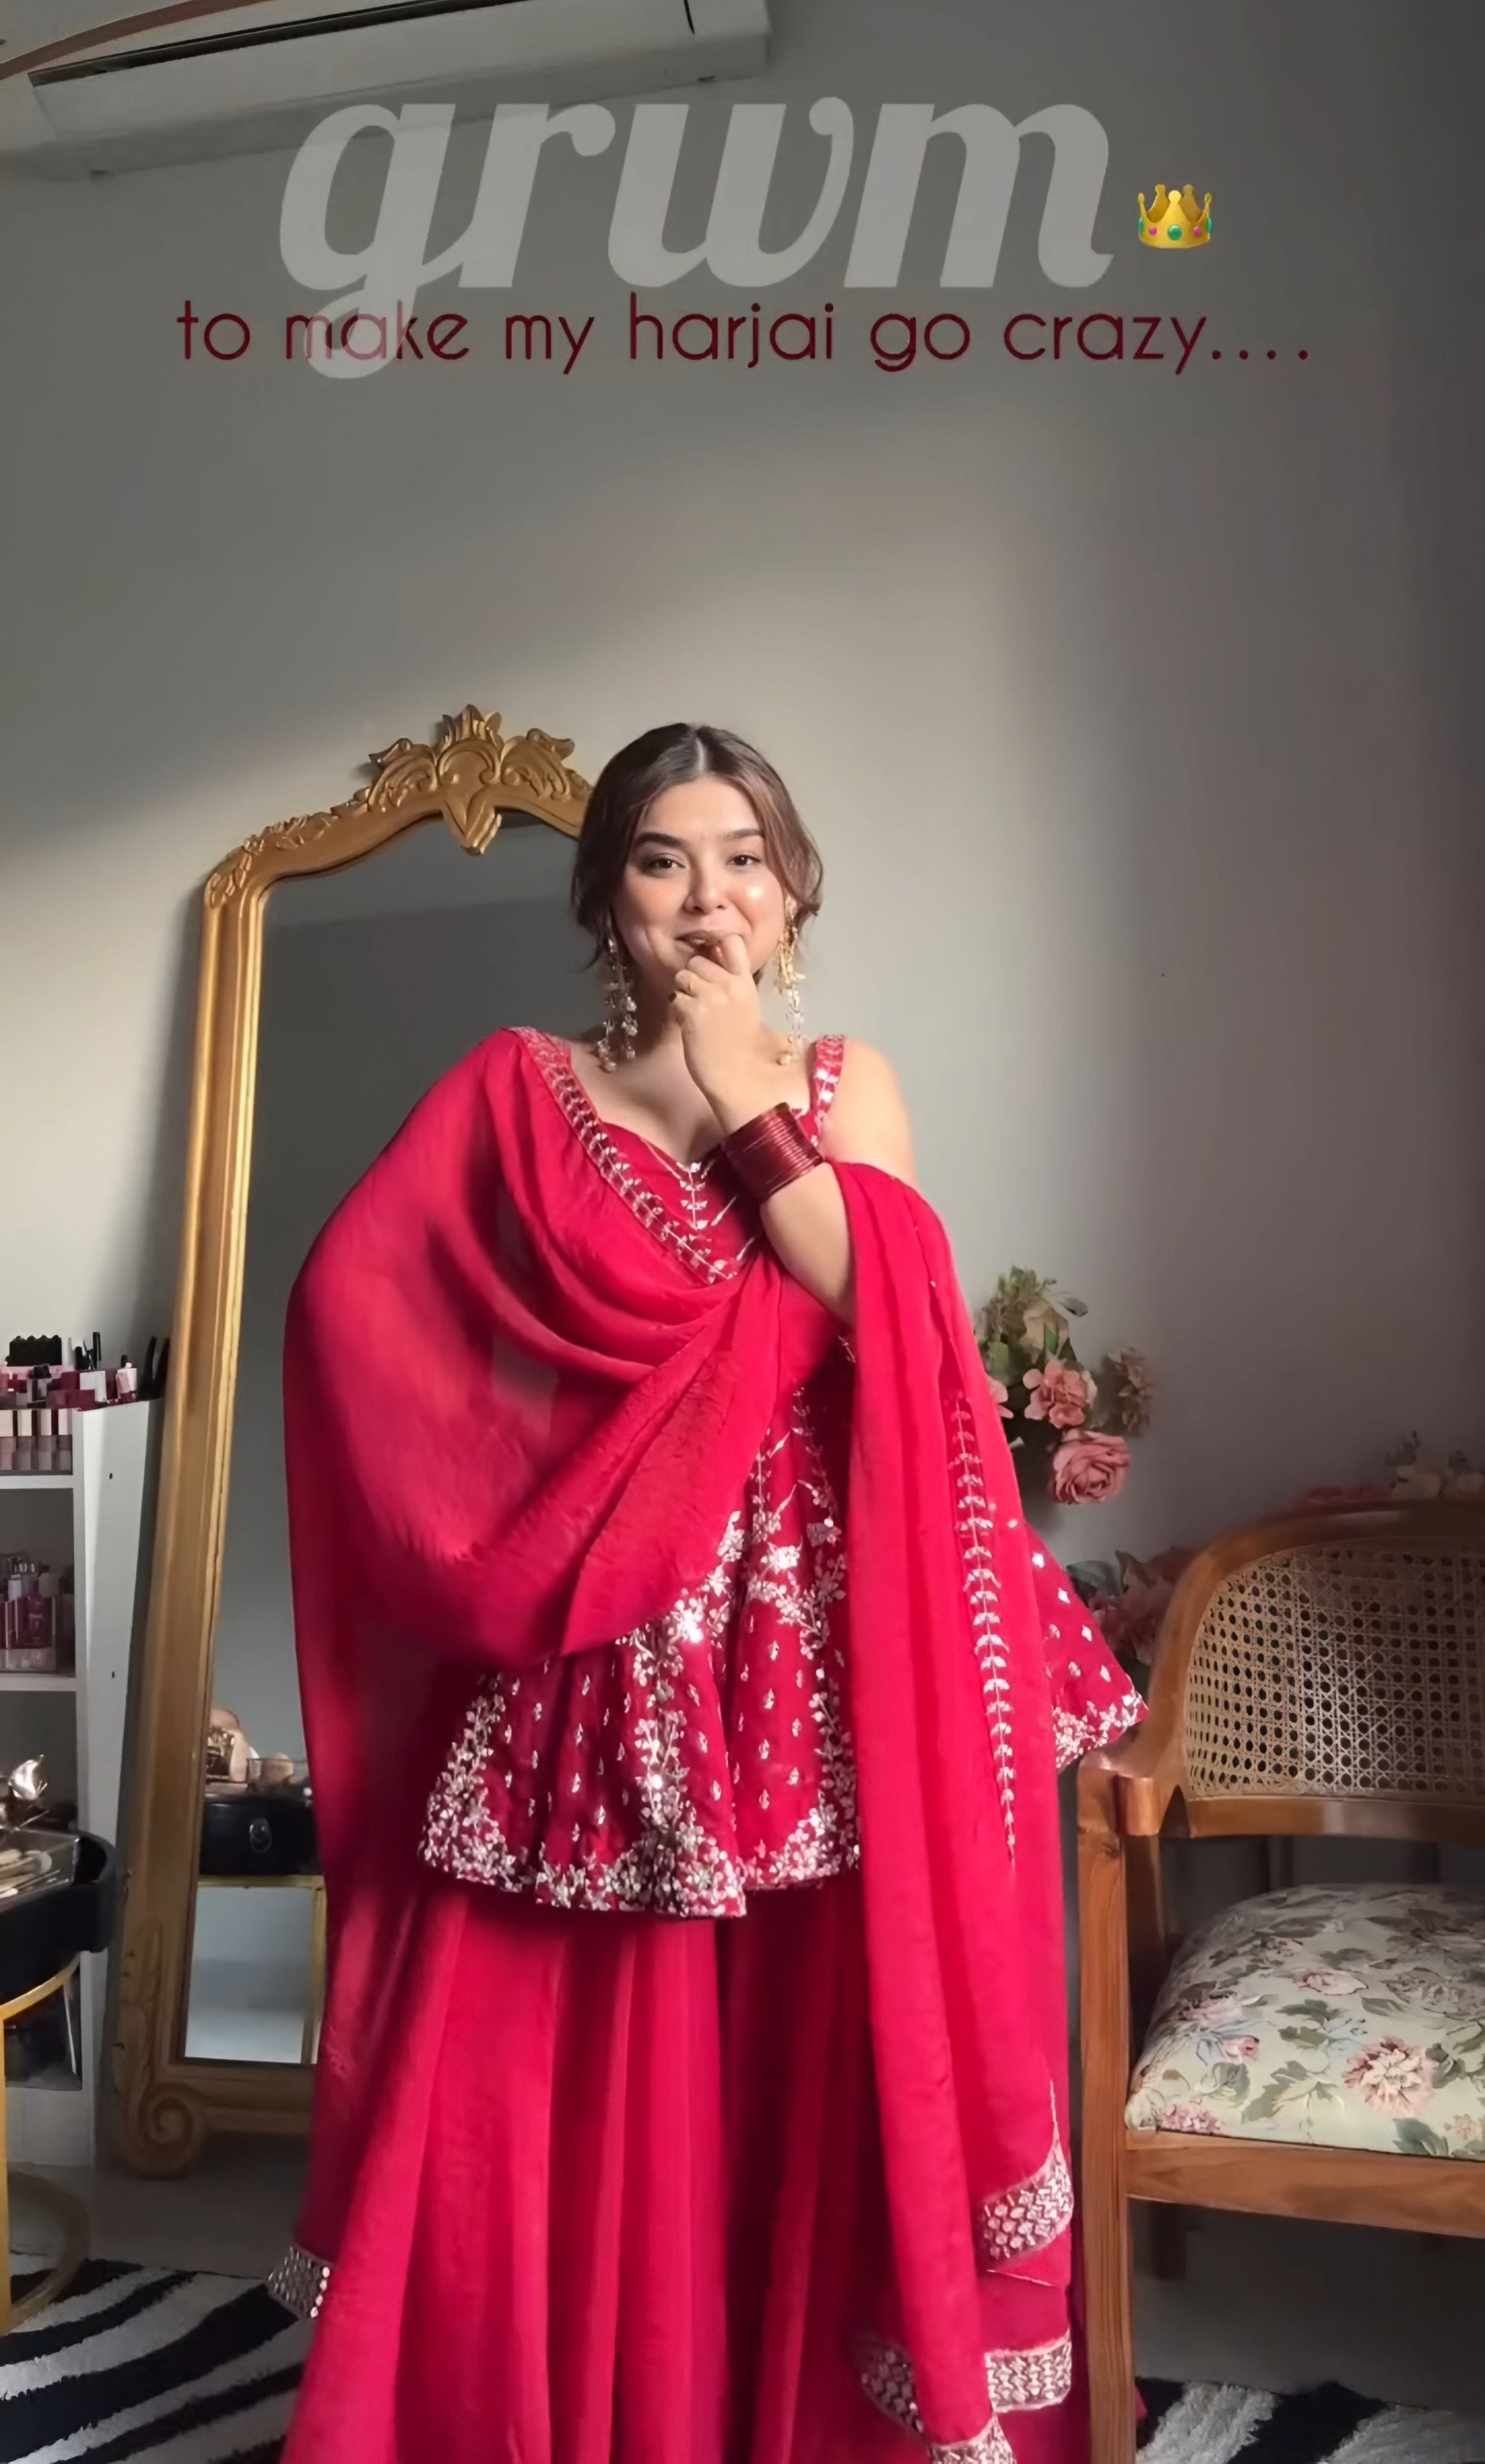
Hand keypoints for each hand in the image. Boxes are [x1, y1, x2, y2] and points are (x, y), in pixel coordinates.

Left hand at [670, 934, 780, 1126]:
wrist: (740, 1078)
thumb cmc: (742, 1047)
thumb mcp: (746, 1007)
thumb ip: (731, 985)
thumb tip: (708, 968)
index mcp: (746, 982)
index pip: (731, 942)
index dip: (716, 947)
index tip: (711, 961)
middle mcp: (729, 984)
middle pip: (697, 961)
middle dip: (694, 977)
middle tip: (700, 1000)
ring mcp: (710, 997)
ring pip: (682, 976)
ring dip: (683, 992)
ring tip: (694, 1013)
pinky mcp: (692, 1012)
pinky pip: (674, 999)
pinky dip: (677, 1012)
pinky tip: (688, 1026)